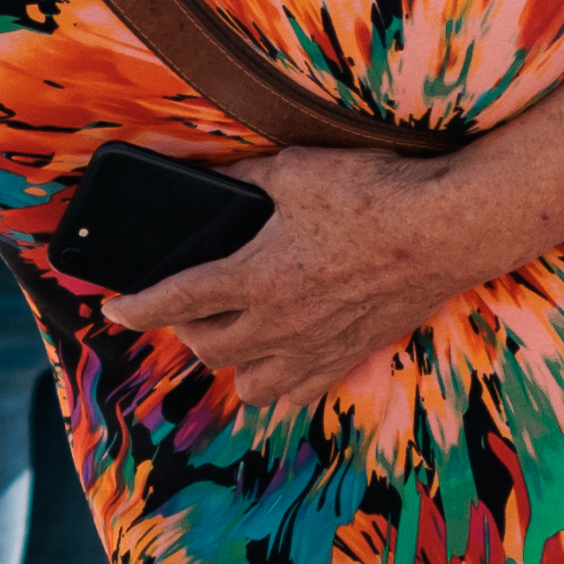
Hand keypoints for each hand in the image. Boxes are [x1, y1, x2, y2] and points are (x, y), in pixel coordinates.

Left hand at [99, 145, 494, 416]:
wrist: (450, 228)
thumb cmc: (374, 193)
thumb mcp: (294, 170)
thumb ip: (241, 177)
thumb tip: (204, 175)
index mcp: (256, 278)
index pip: (174, 301)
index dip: (134, 308)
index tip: (113, 311)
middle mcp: (280, 323)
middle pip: (207, 347)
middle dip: (185, 327)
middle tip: (187, 304)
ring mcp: (316, 346)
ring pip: (250, 383)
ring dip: (229, 362)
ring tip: (232, 334)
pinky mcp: (351, 355)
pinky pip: (300, 393)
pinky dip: (279, 385)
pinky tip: (278, 363)